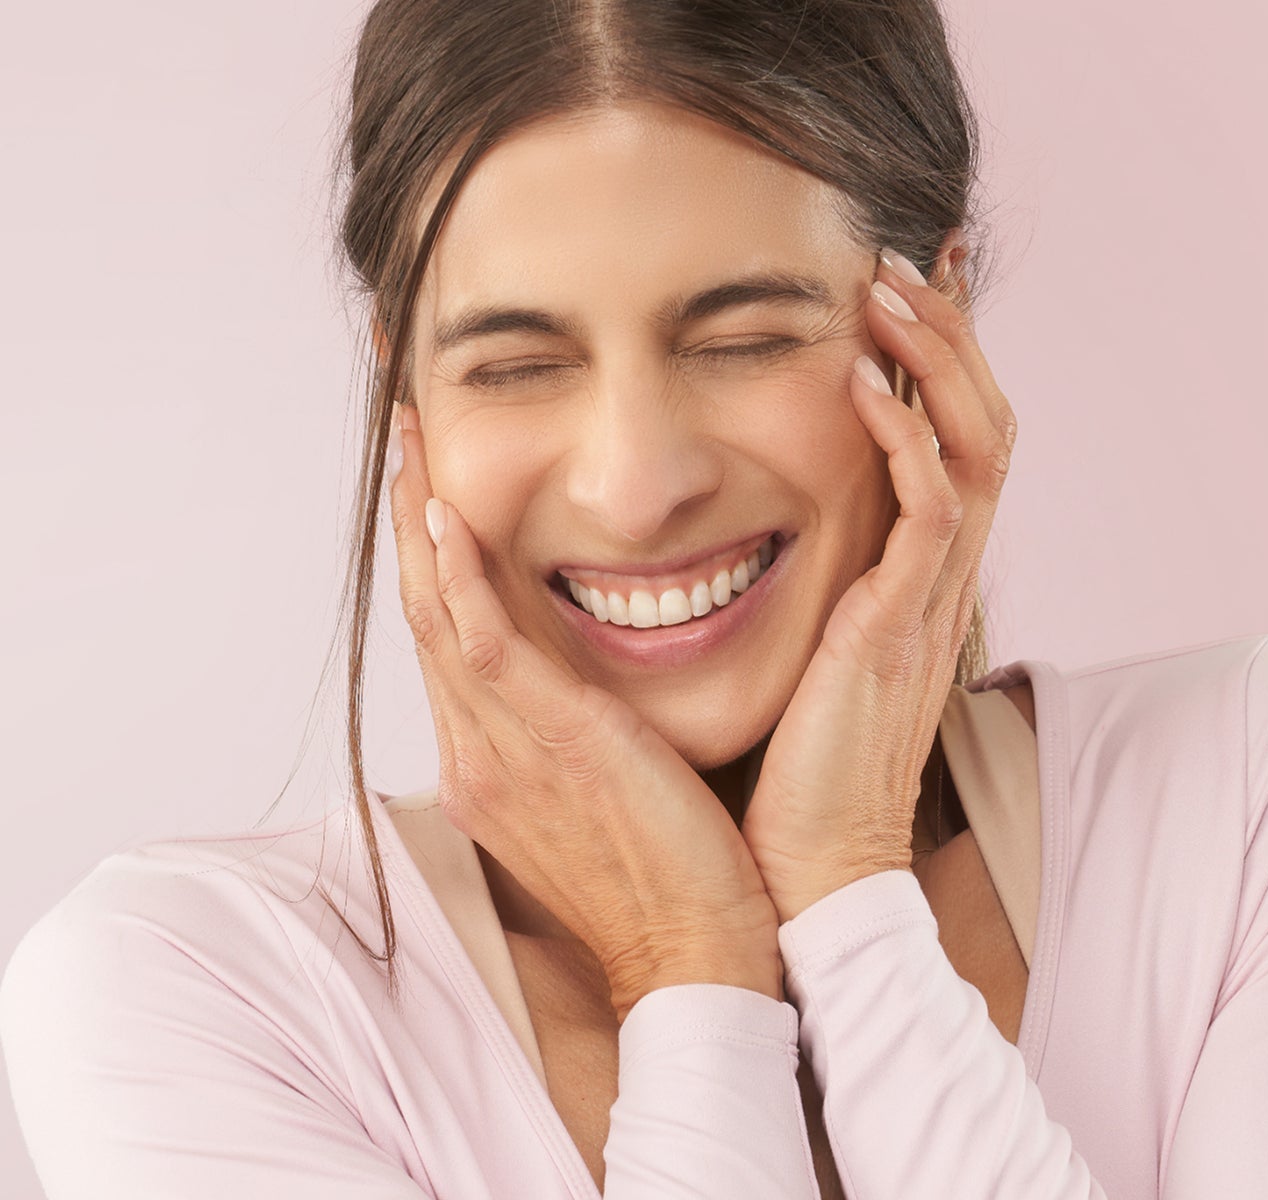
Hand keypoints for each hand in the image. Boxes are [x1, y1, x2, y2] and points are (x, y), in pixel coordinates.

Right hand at [388, 405, 781, 1020]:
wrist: (697, 952)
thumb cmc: (667, 876)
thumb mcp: (602, 796)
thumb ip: (574, 736)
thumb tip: (583, 688)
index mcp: (491, 765)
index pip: (449, 642)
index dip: (433, 563)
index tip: (430, 491)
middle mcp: (478, 754)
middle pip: (428, 615)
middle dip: (412, 523)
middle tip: (407, 439)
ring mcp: (502, 751)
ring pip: (441, 616)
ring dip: (423, 523)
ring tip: (414, 444)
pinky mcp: (550, 744)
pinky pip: (486, 644)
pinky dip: (461, 577)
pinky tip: (448, 514)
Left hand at [739, 248, 1016, 922]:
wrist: (812, 869)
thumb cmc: (793, 771)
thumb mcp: (810, 657)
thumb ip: (808, 592)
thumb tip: (744, 537)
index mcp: (915, 584)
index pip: (953, 446)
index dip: (938, 364)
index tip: (895, 293)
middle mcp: (938, 582)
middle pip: (984, 424)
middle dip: (950, 337)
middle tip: (900, 260)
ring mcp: (929, 601)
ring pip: (974, 447)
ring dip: (936, 360)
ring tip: (886, 287)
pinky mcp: (900, 627)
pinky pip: (933, 511)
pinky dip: (906, 439)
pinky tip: (862, 384)